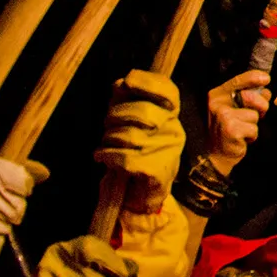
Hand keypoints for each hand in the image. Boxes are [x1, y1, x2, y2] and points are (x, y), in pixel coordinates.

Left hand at [90, 70, 181, 212]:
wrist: (143, 195)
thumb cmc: (135, 154)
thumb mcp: (133, 124)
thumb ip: (128, 102)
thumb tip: (119, 84)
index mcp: (172, 116)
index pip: (169, 91)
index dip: (148, 82)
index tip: (126, 81)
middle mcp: (174, 132)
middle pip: (143, 111)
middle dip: (115, 115)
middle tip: (107, 124)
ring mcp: (167, 152)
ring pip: (130, 136)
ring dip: (108, 139)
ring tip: (105, 144)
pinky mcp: (156, 172)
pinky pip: (124, 158)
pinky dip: (106, 155)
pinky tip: (101, 156)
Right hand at [205, 70, 270, 176]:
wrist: (217, 155)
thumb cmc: (231, 129)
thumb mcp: (238, 109)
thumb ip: (251, 98)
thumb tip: (266, 92)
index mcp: (217, 95)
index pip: (238, 80)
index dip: (254, 77)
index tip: (266, 79)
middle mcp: (217, 103)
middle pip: (251, 96)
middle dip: (260, 106)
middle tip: (254, 116)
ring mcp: (223, 116)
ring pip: (254, 115)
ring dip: (253, 124)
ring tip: (242, 130)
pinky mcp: (231, 129)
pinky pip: (254, 128)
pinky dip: (252, 135)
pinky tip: (241, 139)